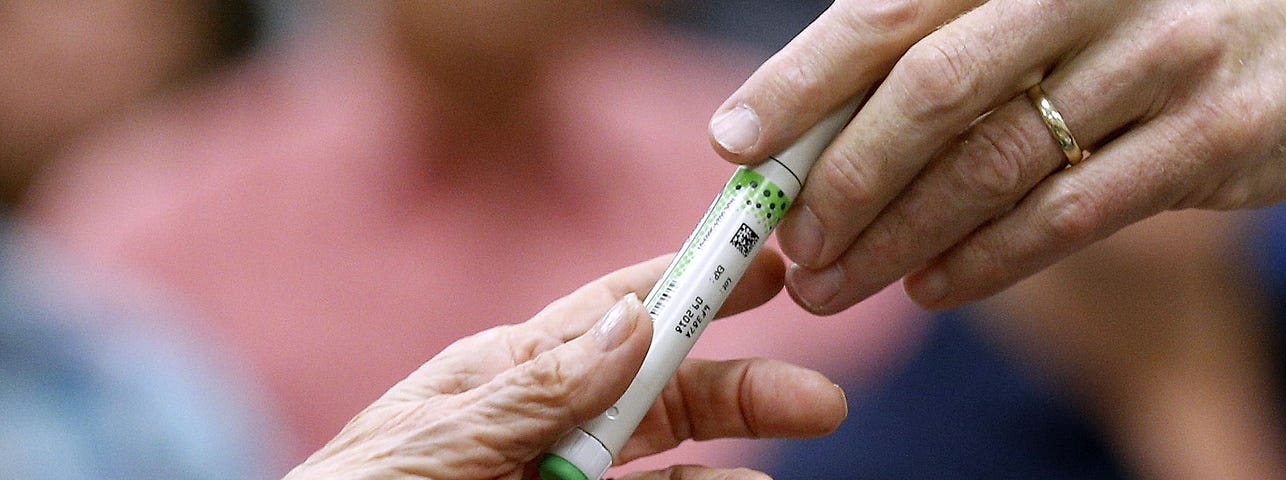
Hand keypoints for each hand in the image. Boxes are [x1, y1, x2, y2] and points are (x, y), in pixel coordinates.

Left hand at [286, 247, 845, 479]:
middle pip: (661, 393)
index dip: (692, 285)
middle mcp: (541, 425)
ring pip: (666, 463)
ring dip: (730, 455)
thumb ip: (533, 388)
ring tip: (784, 459)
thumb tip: (633, 321)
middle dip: (741, 386)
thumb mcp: (432, 438)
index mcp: (504, 374)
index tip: (762, 260)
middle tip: (816, 396)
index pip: (613, 315)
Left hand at [710, 0, 1285, 312]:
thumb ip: (961, 39)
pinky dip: (986, 260)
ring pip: (993, 165)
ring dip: (899, 238)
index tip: (736, 144)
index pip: (889, 11)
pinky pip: (1070, 215)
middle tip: (789, 245)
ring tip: (841, 284)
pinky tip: (934, 286)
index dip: (801, 80)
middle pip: (930, 90)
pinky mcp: (1215, 139)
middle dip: (842, 180)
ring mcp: (1162, 58)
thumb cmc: (1173, 8)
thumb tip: (824, 124)